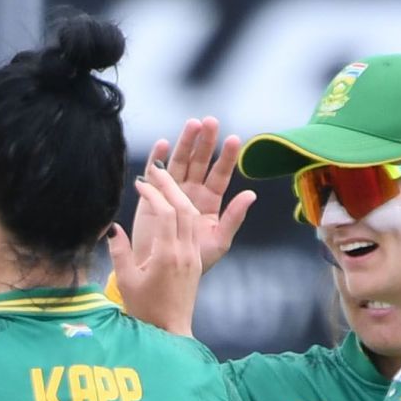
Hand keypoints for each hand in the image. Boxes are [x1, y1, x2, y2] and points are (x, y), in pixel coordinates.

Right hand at [106, 166, 221, 338]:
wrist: (169, 332)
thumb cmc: (144, 310)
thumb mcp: (127, 280)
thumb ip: (119, 251)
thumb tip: (112, 227)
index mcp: (167, 255)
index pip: (165, 214)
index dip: (153, 195)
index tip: (139, 184)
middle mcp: (184, 252)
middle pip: (183, 208)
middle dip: (170, 186)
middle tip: (155, 171)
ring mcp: (193, 256)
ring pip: (191, 216)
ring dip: (179, 196)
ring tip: (165, 182)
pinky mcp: (195, 260)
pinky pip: (193, 228)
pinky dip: (184, 211)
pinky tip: (174, 204)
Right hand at [143, 117, 256, 274]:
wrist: (162, 279)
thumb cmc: (193, 265)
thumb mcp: (218, 242)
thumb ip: (233, 218)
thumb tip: (251, 194)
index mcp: (209, 204)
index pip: (219, 176)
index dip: (226, 158)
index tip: (234, 139)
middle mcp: (191, 194)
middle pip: (199, 163)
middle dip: (205, 142)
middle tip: (210, 121)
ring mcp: (170, 194)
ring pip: (179, 164)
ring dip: (185, 143)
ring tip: (192, 124)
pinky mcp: (150, 199)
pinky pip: (154, 176)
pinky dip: (157, 159)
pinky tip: (163, 143)